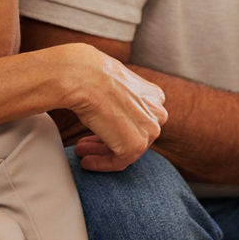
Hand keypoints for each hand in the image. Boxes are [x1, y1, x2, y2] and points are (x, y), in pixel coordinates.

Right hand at [64, 44, 166, 170]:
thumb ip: (121, 100)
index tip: (95, 133)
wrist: (85, 77)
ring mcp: (150, 129)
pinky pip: (119, 162)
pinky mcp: (136, 145)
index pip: (137, 120)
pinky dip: (101, 164)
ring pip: (127, 150)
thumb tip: (110, 114)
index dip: (115, 128)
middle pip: (133, 135)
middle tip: (85, 145)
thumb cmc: (91, 75)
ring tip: (81, 152)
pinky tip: (85, 161)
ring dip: (101, 154)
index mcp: (154, 96)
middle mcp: (157, 112)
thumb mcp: (114, 85)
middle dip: (107, 142)